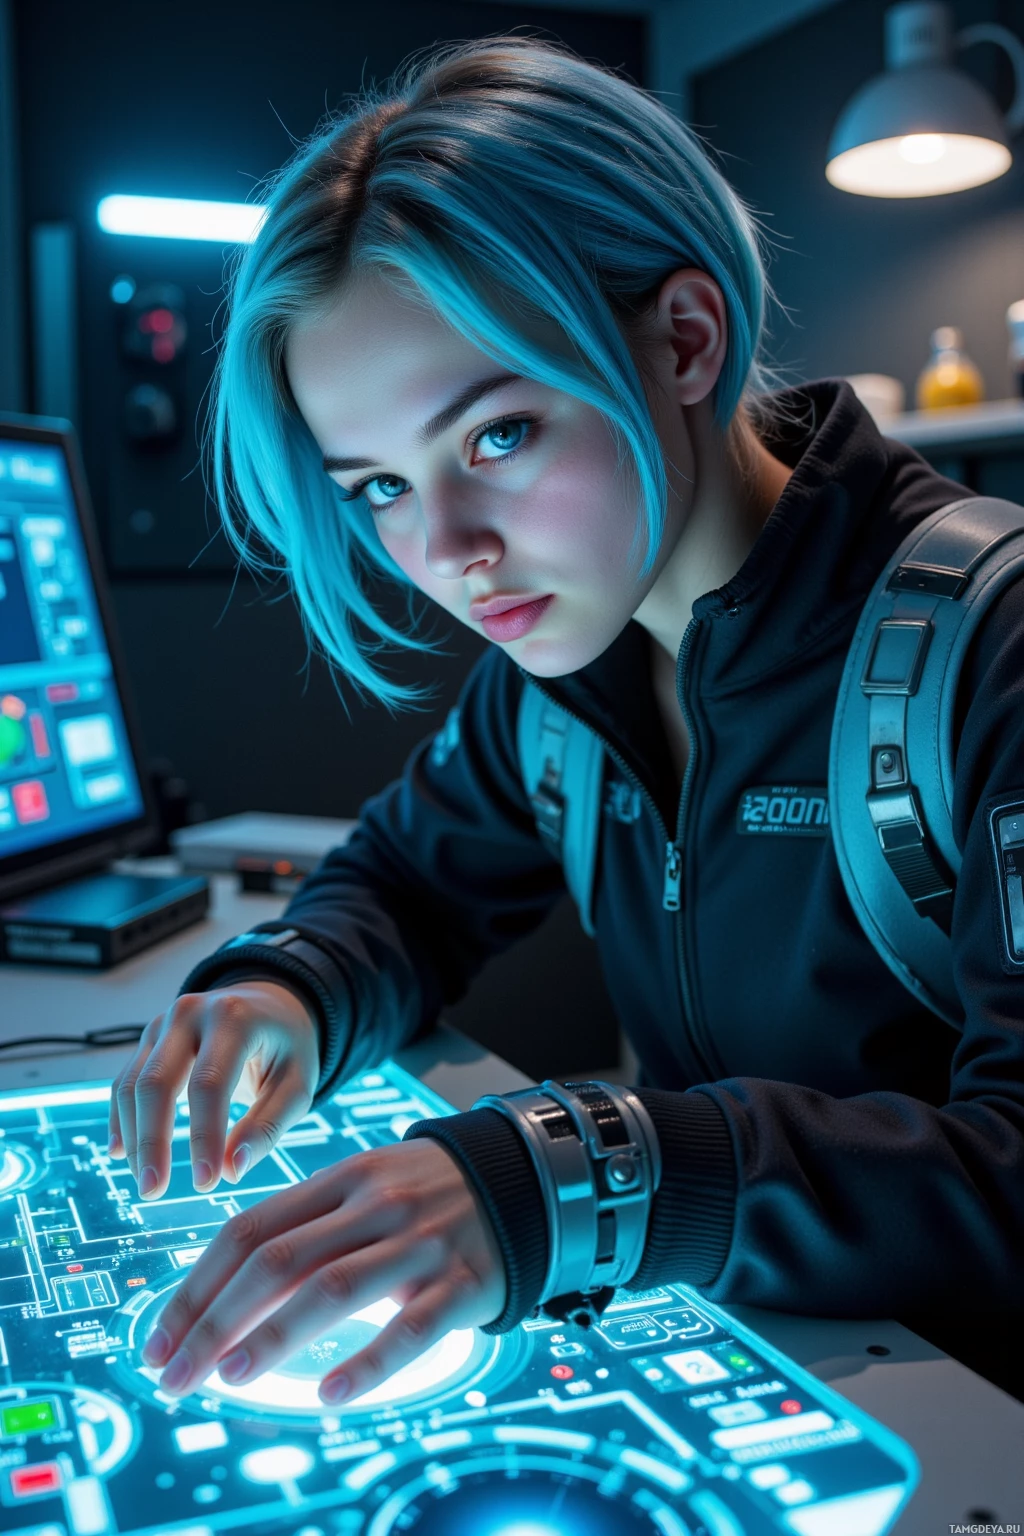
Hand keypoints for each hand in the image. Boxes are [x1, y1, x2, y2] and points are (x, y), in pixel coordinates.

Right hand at [108, 981, 318, 1198]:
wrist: (269, 1005)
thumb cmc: (287, 1047)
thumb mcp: (298, 1083)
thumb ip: (269, 1125)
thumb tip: (233, 1170)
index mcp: (234, 1018)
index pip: (209, 1084)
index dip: (204, 1136)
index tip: (206, 1183)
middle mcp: (191, 1013)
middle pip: (157, 1082)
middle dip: (152, 1142)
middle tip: (154, 1191)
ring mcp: (164, 1023)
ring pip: (133, 1085)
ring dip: (135, 1138)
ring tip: (147, 1182)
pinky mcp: (149, 1039)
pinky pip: (125, 1081)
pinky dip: (121, 1118)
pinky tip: (122, 1154)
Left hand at [141, 1138, 506, 1404]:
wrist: (525, 1177)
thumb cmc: (423, 1194)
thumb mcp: (361, 1187)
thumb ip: (301, 1226)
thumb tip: (220, 1291)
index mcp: (340, 1181)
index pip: (249, 1231)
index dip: (196, 1287)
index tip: (160, 1339)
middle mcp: (373, 1207)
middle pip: (277, 1261)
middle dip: (215, 1321)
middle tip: (176, 1374)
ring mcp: (419, 1245)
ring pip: (333, 1287)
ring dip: (273, 1335)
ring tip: (230, 1376)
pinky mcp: (463, 1285)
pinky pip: (410, 1328)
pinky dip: (367, 1362)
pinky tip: (329, 1393)